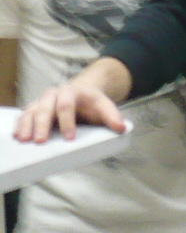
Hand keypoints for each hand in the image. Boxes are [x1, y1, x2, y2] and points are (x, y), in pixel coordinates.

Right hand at [14, 59, 131, 142]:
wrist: (81, 92)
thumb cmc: (92, 102)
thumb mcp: (104, 105)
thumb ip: (112, 116)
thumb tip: (121, 128)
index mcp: (71, 91)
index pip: (67, 105)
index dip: (67, 122)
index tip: (69, 138)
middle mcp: (54, 94)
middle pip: (45, 108)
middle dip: (42, 125)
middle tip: (41, 141)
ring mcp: (42, 101)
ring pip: (31, 111)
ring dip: (26, 126)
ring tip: (24, 140)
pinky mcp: (34, 108)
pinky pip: (24, 115)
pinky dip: (20, 125)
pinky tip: (17, 135)